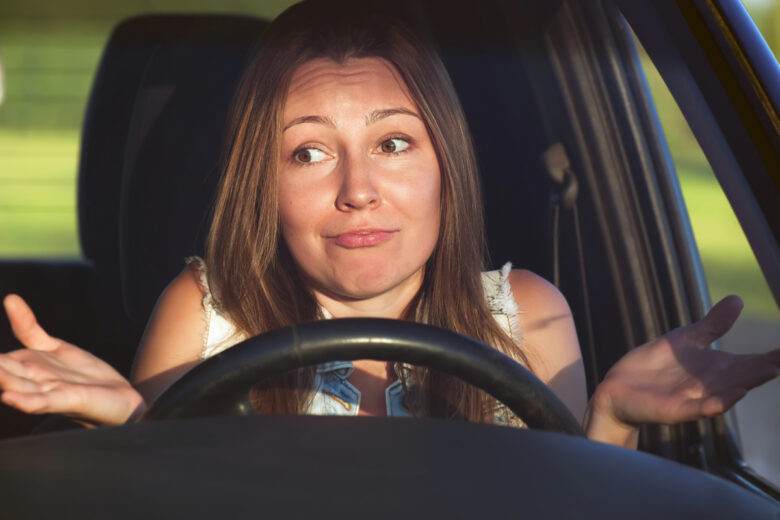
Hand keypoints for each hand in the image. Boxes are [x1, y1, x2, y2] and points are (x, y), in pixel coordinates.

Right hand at [0, 294, 144, 425]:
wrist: (121, 399)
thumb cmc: (85, 378)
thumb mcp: (53, 347)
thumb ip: (28, 327)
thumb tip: (9, 299)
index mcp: (24, 367)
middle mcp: (30, 381)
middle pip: (0, 372)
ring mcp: (48, 392)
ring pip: (15, 385)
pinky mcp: (67, 400)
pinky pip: (42, 401)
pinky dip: (25, 399)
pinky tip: (9, 396)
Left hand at [590, 295, 778, 430]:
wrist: (620, 388)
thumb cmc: (657, 366)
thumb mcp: (687, 339)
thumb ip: (714, 324)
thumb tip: (738, 299)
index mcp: (717, 369)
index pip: (751, 363)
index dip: (772, 357)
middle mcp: (712, 386)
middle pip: (744, 377)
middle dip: (765, 369)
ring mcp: (695, 399)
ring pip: (726, 393)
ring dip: (745, 383)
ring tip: (769, 370)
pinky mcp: (676, 409)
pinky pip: (698, 408)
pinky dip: (713, 403)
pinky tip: (729, 396)